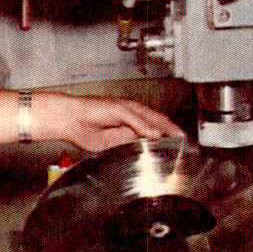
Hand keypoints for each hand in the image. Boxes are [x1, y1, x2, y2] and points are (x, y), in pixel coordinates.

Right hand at [40, 93, 185, 156]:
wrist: (67, 119)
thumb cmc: (84, 129)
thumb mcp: (111, 142)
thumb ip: (128, 141)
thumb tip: (146, 143)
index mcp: (128, 119)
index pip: (153, 125)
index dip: (167, 133)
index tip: (178, 143)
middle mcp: (129, 111)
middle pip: (156, 119)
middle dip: (171, 129)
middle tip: (184, 140)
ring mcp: (123, 108)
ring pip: (149, 116)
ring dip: (164, 126)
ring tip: (177, 136)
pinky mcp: (115, 108)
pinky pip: (133, 117)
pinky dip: (144, 126)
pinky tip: (153, 134)